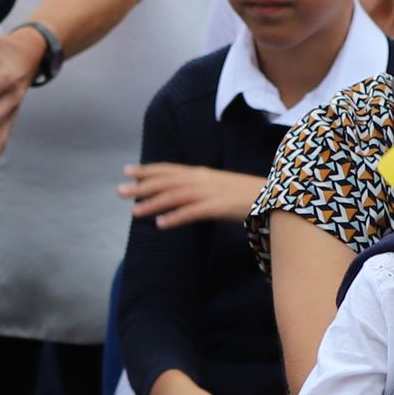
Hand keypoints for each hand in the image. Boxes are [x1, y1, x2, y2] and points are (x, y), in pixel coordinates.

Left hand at [119, 161, 265, 228]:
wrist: (274, 197)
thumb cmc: (246, 194)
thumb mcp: (219, 186)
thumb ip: (200, 188)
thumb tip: (180, 195)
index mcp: (202, 174)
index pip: (169, 169)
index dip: (147, 170)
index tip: (127, 170)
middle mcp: (202, 180)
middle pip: (166, 181)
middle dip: (141, 186)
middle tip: (119, 190)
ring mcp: (210, 193)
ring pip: (175, 196)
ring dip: (153, 204)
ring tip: (134, 212)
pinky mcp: (219, 207)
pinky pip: (192, 213)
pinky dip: (175, 218)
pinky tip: (160, 225)